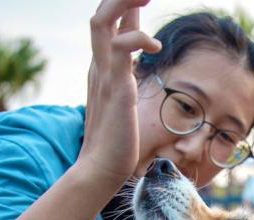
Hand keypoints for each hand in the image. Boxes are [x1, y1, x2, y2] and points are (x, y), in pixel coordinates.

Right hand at [77, 0, 161, 187]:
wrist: (101, 168)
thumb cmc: (116, 141)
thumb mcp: (122, 102)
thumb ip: (126, 80)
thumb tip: (136, 69)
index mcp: (101, 67)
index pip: (108, 25)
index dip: (123, 6)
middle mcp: (99, 65)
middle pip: (100, 14)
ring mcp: (104, 74)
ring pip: (103, 20)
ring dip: (124, 2)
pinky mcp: (115, 86)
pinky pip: (122, 48)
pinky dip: (139, 38)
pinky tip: (155, 47)